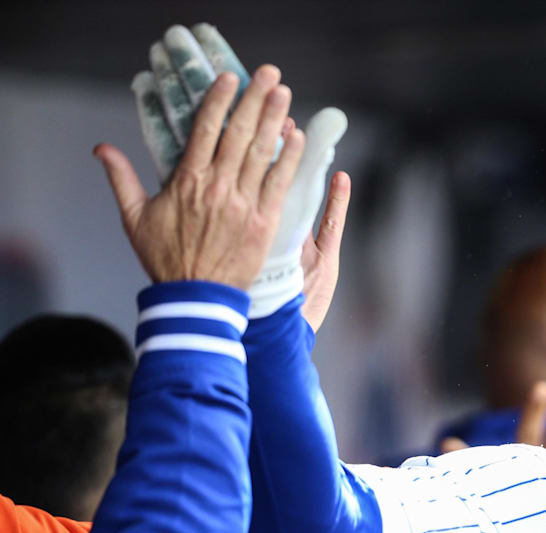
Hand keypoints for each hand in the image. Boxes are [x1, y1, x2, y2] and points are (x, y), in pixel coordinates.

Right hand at [133, 24, 347, 315]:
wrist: (196, 298)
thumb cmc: (165, 259)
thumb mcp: (134, 217)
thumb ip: (121, 178)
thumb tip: (102, 148)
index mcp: (187, 182)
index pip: (205, 131)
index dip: (219, 101)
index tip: (229, 79)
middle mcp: (217, 187)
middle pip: (239, 134)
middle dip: (255, 100)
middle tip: (268, 74)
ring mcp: (243, 203)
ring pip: (262, 154)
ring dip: (275, 120)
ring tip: (285, 94)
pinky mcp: (264, 222)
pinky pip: (280, 183)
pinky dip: (290, 159)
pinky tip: (297, 137)